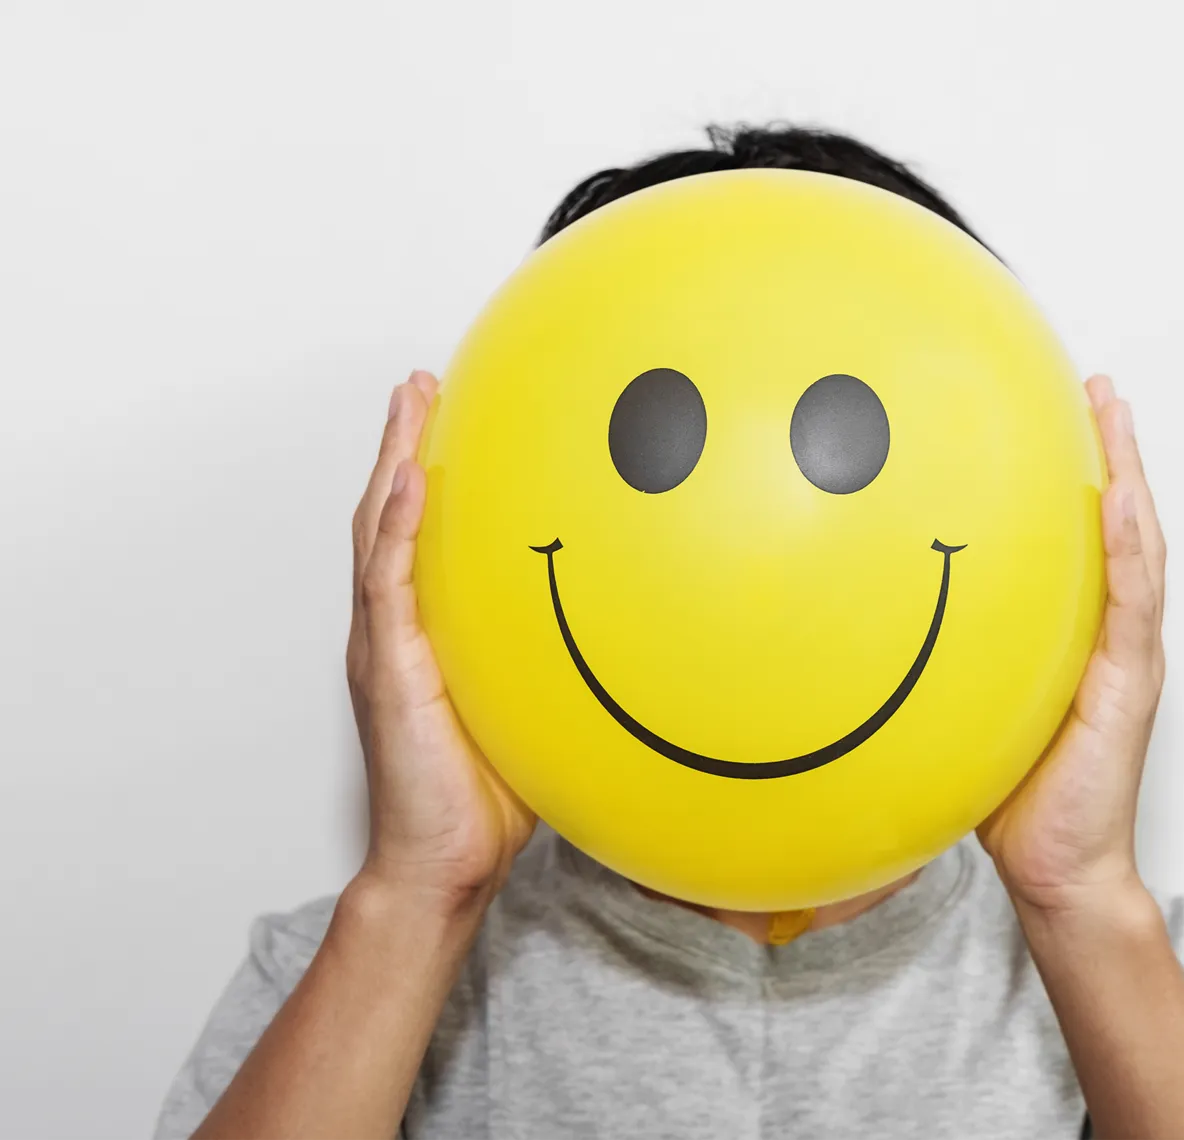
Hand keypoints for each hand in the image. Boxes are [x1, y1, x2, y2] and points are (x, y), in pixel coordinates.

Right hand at [346, 371, 535, 912]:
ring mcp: (386, 647)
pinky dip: (395, 532)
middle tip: (418, 382)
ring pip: (379, 535)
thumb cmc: (488, 795)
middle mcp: (398, 629)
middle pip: (390, 516)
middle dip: (403, 444)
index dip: (427, 476)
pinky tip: (410, 483)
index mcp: (427, 633)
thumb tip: (626, 628)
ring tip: (408, 401)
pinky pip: (388, 588)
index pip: (423, 537)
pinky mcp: (388, 672)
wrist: (445, 864)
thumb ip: (554, 659)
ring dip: (391, 463)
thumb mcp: (533, 707)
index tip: (446, 418)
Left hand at [977, 375, 1166, 916]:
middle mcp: (1109, 634)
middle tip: (1095, 387)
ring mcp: (1127, 656)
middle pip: (1119, 525)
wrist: (1055, 868)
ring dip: (1130, 475)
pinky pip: (1133, 601)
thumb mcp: (968, 703)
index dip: (1078, 478)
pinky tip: (1119, 496)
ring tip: (1114, 408)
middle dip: (1111, 453)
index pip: (1082, 540)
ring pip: (1138, 546)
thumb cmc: (1010, 793)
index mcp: (1076, 634)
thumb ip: (949, 655)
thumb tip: (870, 615)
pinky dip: (1130, 544)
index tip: (1054, 417)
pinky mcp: (1129, 683)